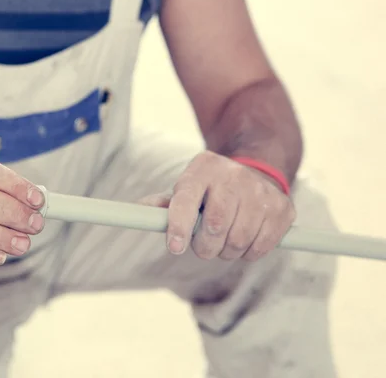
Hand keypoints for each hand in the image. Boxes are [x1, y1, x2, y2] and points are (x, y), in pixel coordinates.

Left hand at [141, 151, 295, 260]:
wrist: (257, 172)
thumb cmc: (210, 190)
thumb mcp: (187, 188)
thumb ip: (165, 204)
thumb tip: (139, 212)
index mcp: (203, 168)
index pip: (186, 200)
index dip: (178, 227)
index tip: (174, 248)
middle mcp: (233, 175)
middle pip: (215, 227)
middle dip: (204, 247)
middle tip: (204, 246)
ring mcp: (261, 191)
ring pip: (238, 241)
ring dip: (226, 252)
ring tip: (224, 241)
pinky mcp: (284, 208)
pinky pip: (261, 247)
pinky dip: (248, 253)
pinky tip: (245, 240)